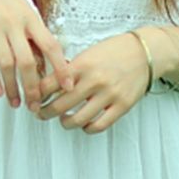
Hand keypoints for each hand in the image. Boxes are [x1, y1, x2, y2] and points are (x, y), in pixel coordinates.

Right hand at [0, 0, 73, 111]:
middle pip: (27, 60)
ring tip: (16, 102)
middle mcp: (14, 22)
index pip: (50, 45)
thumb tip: (46, 61)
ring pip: (6, 64)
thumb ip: (33, 32)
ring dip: (12, 87)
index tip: (68, 86)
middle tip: (36, 104)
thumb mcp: (22, 7)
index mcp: (30, 16)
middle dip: (33, 86)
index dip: (60, 67)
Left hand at [29, 30, 151, 133]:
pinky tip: (83, 123)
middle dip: (45, 112)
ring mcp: (109, 95)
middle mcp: (94, 80)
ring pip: (77, 119)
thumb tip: (50, 84)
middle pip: (60, 105)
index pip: (51, 84)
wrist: (145, 52)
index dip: (37, 94)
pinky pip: (98, 125)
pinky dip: (86, 128)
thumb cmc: (115, 51)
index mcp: (83, 64)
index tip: (33, 98)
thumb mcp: (89, 52)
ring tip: (62, 119)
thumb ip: (71, 68)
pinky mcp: (122, 106)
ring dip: (64, 122)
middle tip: (40, 113)